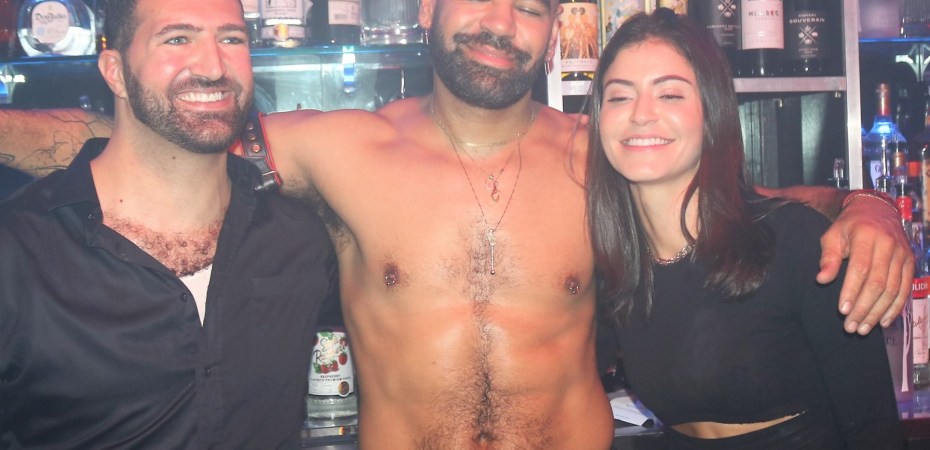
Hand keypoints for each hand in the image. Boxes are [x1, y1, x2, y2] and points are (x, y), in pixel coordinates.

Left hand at [817, 195, 912, 334]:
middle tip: (850, 327)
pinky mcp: (910, 262)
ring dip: (877, 312)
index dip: (851, 291)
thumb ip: (828, 257)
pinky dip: (895, 308)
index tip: (841, 310)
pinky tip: (883, 321)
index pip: (860, 269)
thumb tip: (822, 279)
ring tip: (863, 329)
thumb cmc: (849, 225)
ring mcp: (902, 254)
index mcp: (866, 237)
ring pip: (892, 289)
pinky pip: (905, 289)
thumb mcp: (833, 235)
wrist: (877, 210)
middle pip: (878, 283)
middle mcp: (888, 245)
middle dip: (863, 308)